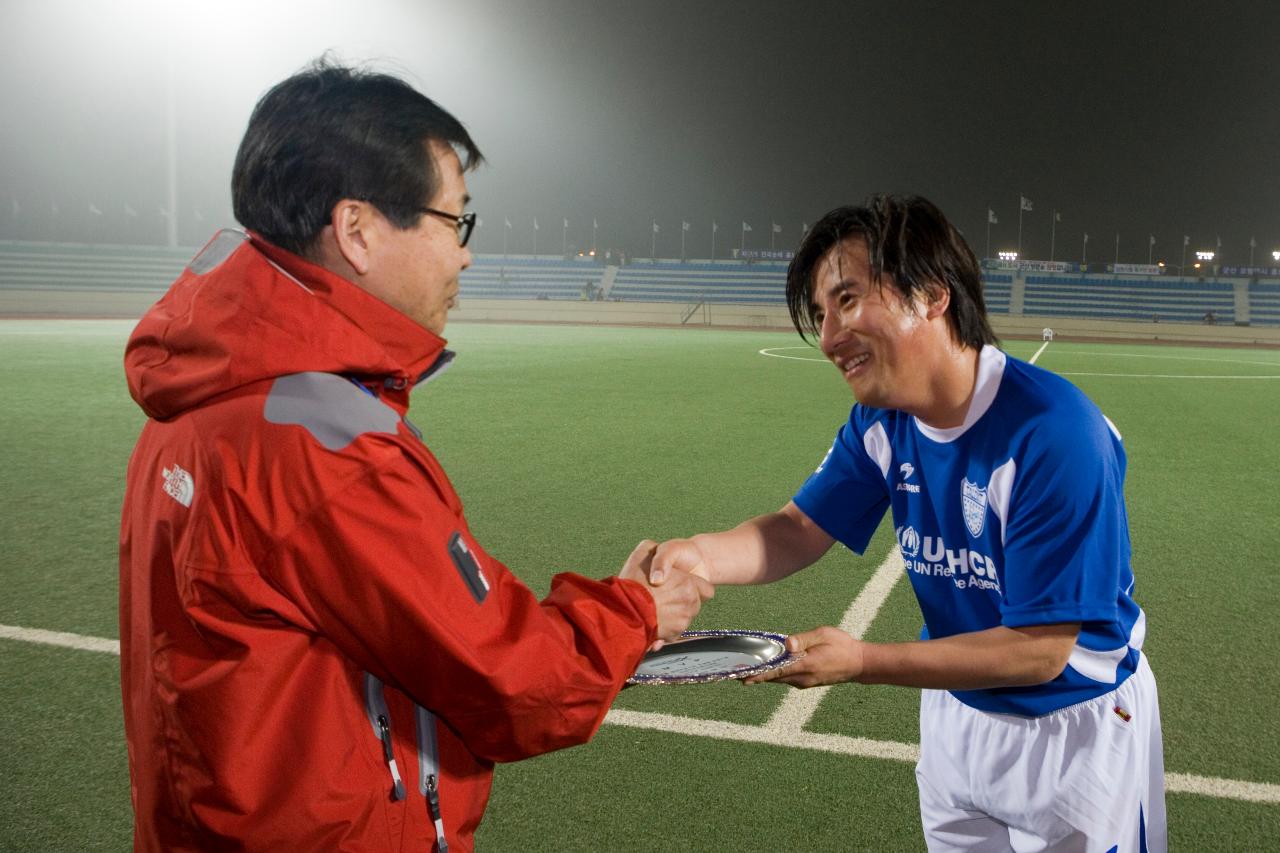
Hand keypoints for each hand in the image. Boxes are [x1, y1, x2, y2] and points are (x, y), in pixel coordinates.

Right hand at [620, 540, 713, 641]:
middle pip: (695, 604)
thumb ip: (655, 550)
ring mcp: (682, 622)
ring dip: (674, 615)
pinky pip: (674, 632)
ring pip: (684, 618)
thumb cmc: (632, 583)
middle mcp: (689, 604)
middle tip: (664, 597)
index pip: (707, 589)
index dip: (694, 587)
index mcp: (688, 584)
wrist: (621, 612)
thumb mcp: (642, 554)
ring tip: (656, 609)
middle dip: (683, 601)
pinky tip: (653, 620)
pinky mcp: (672, 635)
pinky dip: (666, 629)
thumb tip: (656, 550)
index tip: (680, 586)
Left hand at [744, 626, 863, 687]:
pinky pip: (787, 678)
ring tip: (745, 670)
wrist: (859, 663)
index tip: (743, 677)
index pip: (777, 671)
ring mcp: (805, 682)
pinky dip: (775, 674)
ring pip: (779, 679)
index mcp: (806, 665)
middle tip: (735, 672)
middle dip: (755, 675)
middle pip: (774, 677)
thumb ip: (804, 639)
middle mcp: (803, 677)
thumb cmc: (842, 645)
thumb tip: (787, 644)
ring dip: (764, 675)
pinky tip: (767, 667)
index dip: (759, 674)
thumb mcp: (823, 634)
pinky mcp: (807, 681)